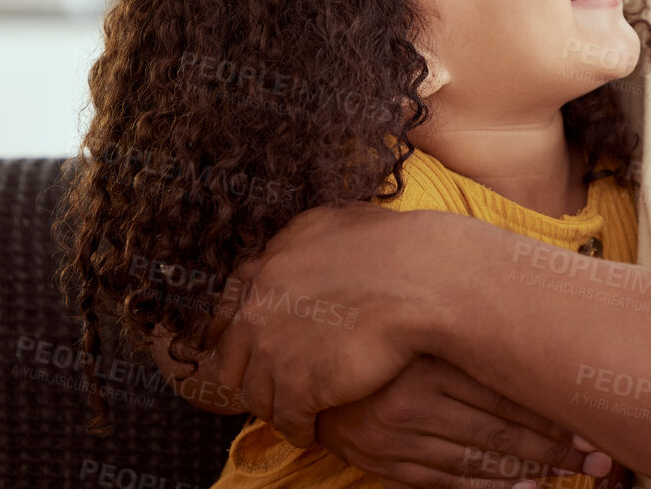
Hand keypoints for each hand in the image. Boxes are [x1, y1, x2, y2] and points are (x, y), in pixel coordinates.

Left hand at [209, 202, 443, 445]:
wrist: (422, 280)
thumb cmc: (396, 246)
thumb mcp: (337, 221)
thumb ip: (303, 240)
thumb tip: (298, 248)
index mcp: (268, 266)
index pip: (227, 310)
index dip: (232, 334)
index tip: (240, 350)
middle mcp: (259, 308)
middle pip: (232, 361)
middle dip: (250, 375)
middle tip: (271, 386)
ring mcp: (275, 351)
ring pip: (257, 397)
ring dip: (276, 406)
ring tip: (295, 413)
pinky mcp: (299, 387)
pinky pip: (287, 422)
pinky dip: (298, 430)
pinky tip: (312, 430)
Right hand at [316, 354, 617, 487]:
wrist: (314, 368)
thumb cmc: (385, 337)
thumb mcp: (425, 326)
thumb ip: (472, 331)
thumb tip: (545, 323)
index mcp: (429, 358)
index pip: (505, 391)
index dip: (552, 411)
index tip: (594, 421)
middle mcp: (413, 399)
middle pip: (500, 429)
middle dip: (556, 448)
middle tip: (601, 459)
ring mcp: (398, 436)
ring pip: (478, 459)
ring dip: (532, 470)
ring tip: (573, 475)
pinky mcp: (387, 463)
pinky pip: (448, 481)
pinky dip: (490, 488)